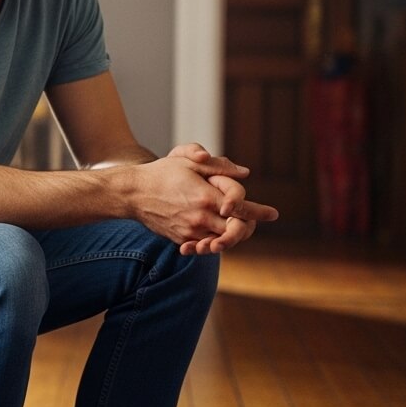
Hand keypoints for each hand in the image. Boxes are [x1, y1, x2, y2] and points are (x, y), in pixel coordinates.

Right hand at [128, 148, 277, 250]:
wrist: (132, 193)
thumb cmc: (161, 173)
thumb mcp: (189, 161)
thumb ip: (219, 166)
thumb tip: (245, 173)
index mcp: (206, 197)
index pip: (242, 209)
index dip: (260, 212)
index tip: (273, 214)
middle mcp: (201, 218)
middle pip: (236, 230)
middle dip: (247, 226)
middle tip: (251, 220)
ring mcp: (190, 231)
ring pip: (222, 241)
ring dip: (230, 235)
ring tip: (232, 226)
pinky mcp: (181, 239)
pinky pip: (204, 245)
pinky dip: (212, 241)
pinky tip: (212, 235)